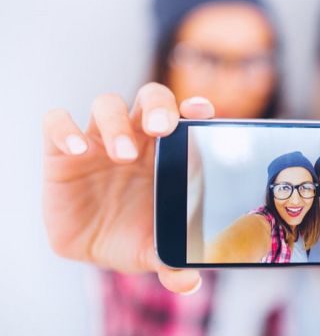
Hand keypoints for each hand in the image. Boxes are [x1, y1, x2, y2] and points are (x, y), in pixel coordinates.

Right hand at [43, 83, 213, 293]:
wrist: (92, 247)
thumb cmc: (132, 236)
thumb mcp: (153, 251)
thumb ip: (172, 263)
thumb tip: (188, 282)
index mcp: (166, 153)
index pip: (183, 117)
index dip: (193, 109)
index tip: (201, 114)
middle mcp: (136, 139)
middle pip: (148, 98)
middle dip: (157, 106)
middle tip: (161, 129)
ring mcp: (99, 141)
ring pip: (106, 105)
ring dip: (115, 122)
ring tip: (121, 155)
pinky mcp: (62, 152)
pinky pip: (56, 123)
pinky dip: (64, 130)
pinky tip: (77, 150)